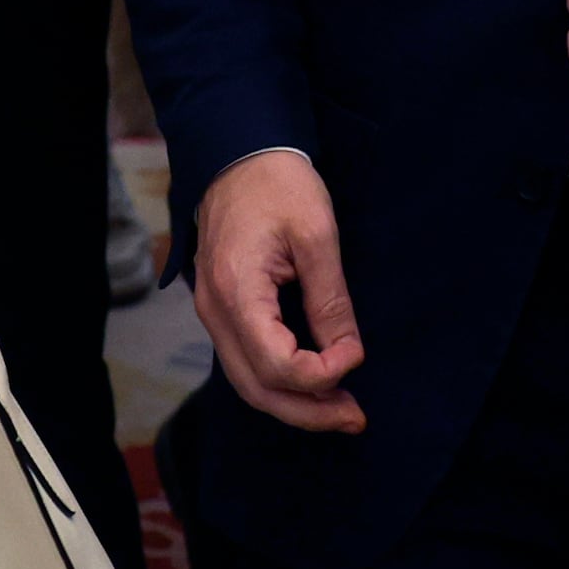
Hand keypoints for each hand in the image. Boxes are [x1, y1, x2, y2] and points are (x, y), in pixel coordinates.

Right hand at [190, 148, 365, 432]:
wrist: (238, 151)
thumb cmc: (278, 184)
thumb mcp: (317, 235)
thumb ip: (331, 299)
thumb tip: (349, 352)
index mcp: (237, 291)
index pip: (277, 364)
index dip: (321, 374)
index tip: (357, 354)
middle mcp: (214, 311)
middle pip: (258, 387)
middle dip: (309, 410)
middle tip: (356, 418)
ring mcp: (212, 312)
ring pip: (248, 381)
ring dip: (295, 402)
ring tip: (341, 409)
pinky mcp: (222, 308)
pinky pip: (245, 361)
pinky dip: (280, 381)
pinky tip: (314, 383)